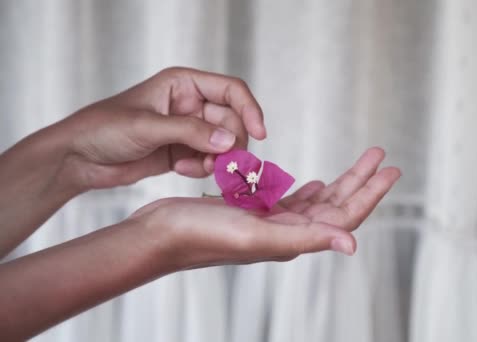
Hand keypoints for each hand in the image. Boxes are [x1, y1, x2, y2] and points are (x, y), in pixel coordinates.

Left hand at [58, 67, 265, 189]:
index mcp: (183, 85)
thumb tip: (230, 141)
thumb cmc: (104, 128)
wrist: (79, 158)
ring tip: (199, 169)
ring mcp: (187, 130)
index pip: (231, 91)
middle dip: (231, 143)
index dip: (249, 110)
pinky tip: (181, 170)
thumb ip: (191, 132)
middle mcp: (190, 105)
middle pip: (232, 122)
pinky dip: (202, 169)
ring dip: (217, 159)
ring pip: (223, 144)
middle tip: (223, 163)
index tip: (259, 134)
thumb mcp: (148, 126)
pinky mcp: (182, 153)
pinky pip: (208, 161)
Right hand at [131, 147, 399, 267]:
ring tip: (360, 163)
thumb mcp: (256, 234)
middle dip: (361, 180)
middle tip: (381, 157)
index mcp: (294, 237)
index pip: (345, 216)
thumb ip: (305, 236)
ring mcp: (271, 222)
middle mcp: (287, 232)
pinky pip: (290, 200)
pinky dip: (307, 189)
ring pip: (317, 201)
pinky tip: (314, 183)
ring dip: (339, 181)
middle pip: (337, 205)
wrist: (160, 235)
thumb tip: (351, 244)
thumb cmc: (201, 236)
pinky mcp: (253, 213)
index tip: (391, 170)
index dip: (370, 193)